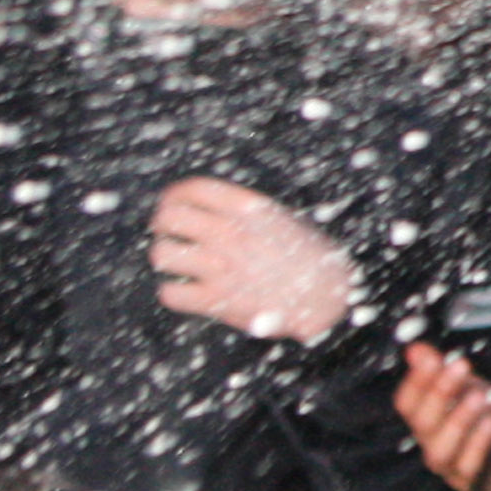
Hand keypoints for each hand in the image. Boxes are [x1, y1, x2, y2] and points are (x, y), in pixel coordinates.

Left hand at [151, 177, 358, 339]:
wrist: (328, 298)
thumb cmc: (310, 258)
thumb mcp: (283, 220)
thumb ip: (246, 214)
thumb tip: (210, 210)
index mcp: (249, 208)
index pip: (193, 189)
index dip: (174, 196)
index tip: (171, 204)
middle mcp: (231, 233)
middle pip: (169, 217)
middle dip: (163, 225)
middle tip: (169, 234)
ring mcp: (221, 267)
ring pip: (162, 254)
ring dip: (167, 257)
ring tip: (177, 262)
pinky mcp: (216, 301)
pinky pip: (171, 292)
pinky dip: (174, 292)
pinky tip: (186, 290)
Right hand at [396, 341, 490, 490]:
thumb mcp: (470, 386)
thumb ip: (442, 369)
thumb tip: (416, 350)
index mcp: (430, 420)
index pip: (407, 404)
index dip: (416, 381)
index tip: (432, 359)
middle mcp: (436, 444)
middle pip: (422, 425)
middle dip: (438, 393)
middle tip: (458, 368)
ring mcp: (454, 466)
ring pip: (439, 451)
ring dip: (457, 420)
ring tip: (477, 396)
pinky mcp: (475, 481)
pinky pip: (469, 467)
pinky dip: (478, 443)